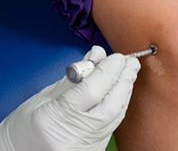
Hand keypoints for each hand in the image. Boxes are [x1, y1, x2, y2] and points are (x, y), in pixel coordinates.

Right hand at [0, 46, 140, 150]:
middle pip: (111, 103)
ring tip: (129, 73)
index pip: (92, 89)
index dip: (109, 70)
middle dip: (125, 79)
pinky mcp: (94, 150)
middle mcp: (74, 136)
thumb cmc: (25, 128)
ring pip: (116, 115)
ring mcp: (86, 147)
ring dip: (125, 91)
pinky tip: (121, 92)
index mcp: (55, 118)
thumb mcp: (45, 96)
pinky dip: (119, 105)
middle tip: (132, 62)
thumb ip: (76, 77)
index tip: (118, 57)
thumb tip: (96, 55)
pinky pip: (112, 124)